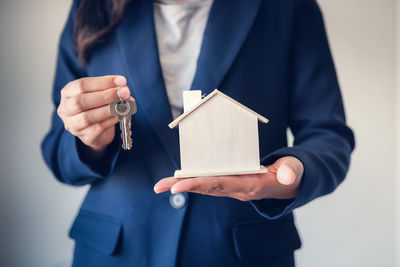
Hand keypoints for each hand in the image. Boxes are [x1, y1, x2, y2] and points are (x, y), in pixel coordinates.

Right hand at [57, 75, 133, 154]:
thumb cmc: (96, 107)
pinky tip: (122, 114)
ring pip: (88, 117)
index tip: (121, 81)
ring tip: (125, 103)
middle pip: (81, 101)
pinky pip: (99, 127)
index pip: (81, 85)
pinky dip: (112, 119)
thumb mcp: (99, 93)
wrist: (96, 131)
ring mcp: (73, 125)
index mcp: (67, 93)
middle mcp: (66, 110)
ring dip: (110, 108)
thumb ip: (108, 88)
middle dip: (106, 95)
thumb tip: (123, 87)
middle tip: (125, 92)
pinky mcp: (86, 137)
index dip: (102, 82)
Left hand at [154, 156, 303, 200]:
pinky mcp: (232, 182)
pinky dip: (194, 181)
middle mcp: (238, 189)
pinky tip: (181, 180)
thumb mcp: (295, 170)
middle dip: (183, 186)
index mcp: (251, 186)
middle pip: (207, 187)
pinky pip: (210, 182)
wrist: (292, 184)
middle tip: (160, 186)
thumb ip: (291, 171)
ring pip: (205, 186)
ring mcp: (234, 187)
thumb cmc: (292, 175)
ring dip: (184, 185)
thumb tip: (287, 176)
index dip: (199, 184)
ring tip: (162, 185)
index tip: (179, 186)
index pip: (221, 185)